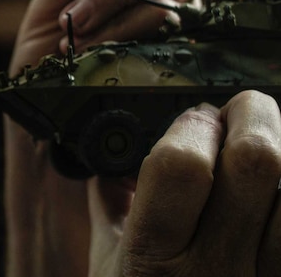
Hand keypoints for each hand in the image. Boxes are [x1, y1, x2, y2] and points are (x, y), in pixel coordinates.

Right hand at [88, 91, 280, 276]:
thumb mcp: (109, 267)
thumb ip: (111, 202)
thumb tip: (114, 150)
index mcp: (152, 262)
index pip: (183, 164)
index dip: (194, 125)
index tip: (196, 119)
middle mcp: (215, 275)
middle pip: (261, 163)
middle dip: (256, 116)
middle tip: (247, 113)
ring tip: (271, 158)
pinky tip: (279, 199)